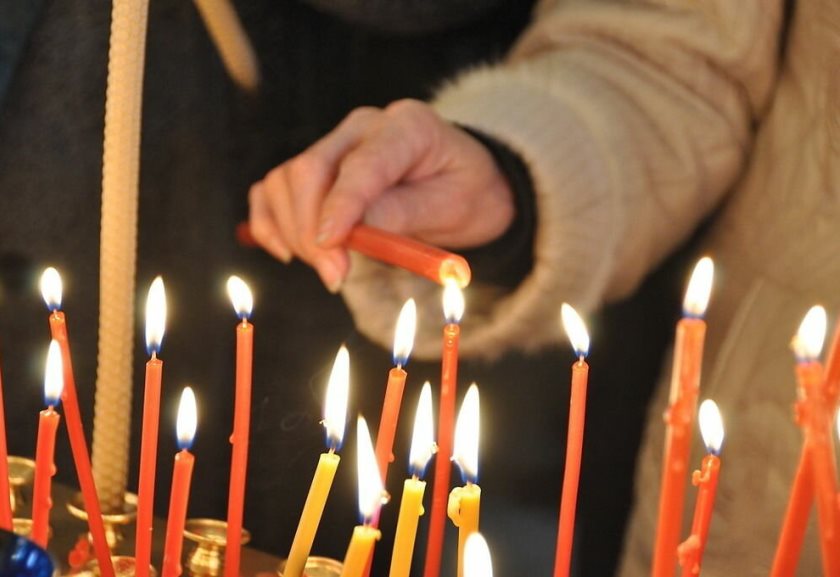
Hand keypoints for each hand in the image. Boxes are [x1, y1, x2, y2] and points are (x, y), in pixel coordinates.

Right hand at [248, 99, 513, 291]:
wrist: (468, 185)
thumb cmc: (465, 194)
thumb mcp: (451, 208)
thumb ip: (402, 215)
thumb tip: (350, 233)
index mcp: (406, 127)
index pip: (361, 164)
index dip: (340, 207)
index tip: (331, 250)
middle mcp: (362, 128)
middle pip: (310, 169)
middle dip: (312, 230)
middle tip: (335, 276)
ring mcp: (334, 144)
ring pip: (285, 181)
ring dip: (293, 233)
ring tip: (329, 270)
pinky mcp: (316, 167)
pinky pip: (272, 189)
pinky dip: (270, 223)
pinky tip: (287, 253)